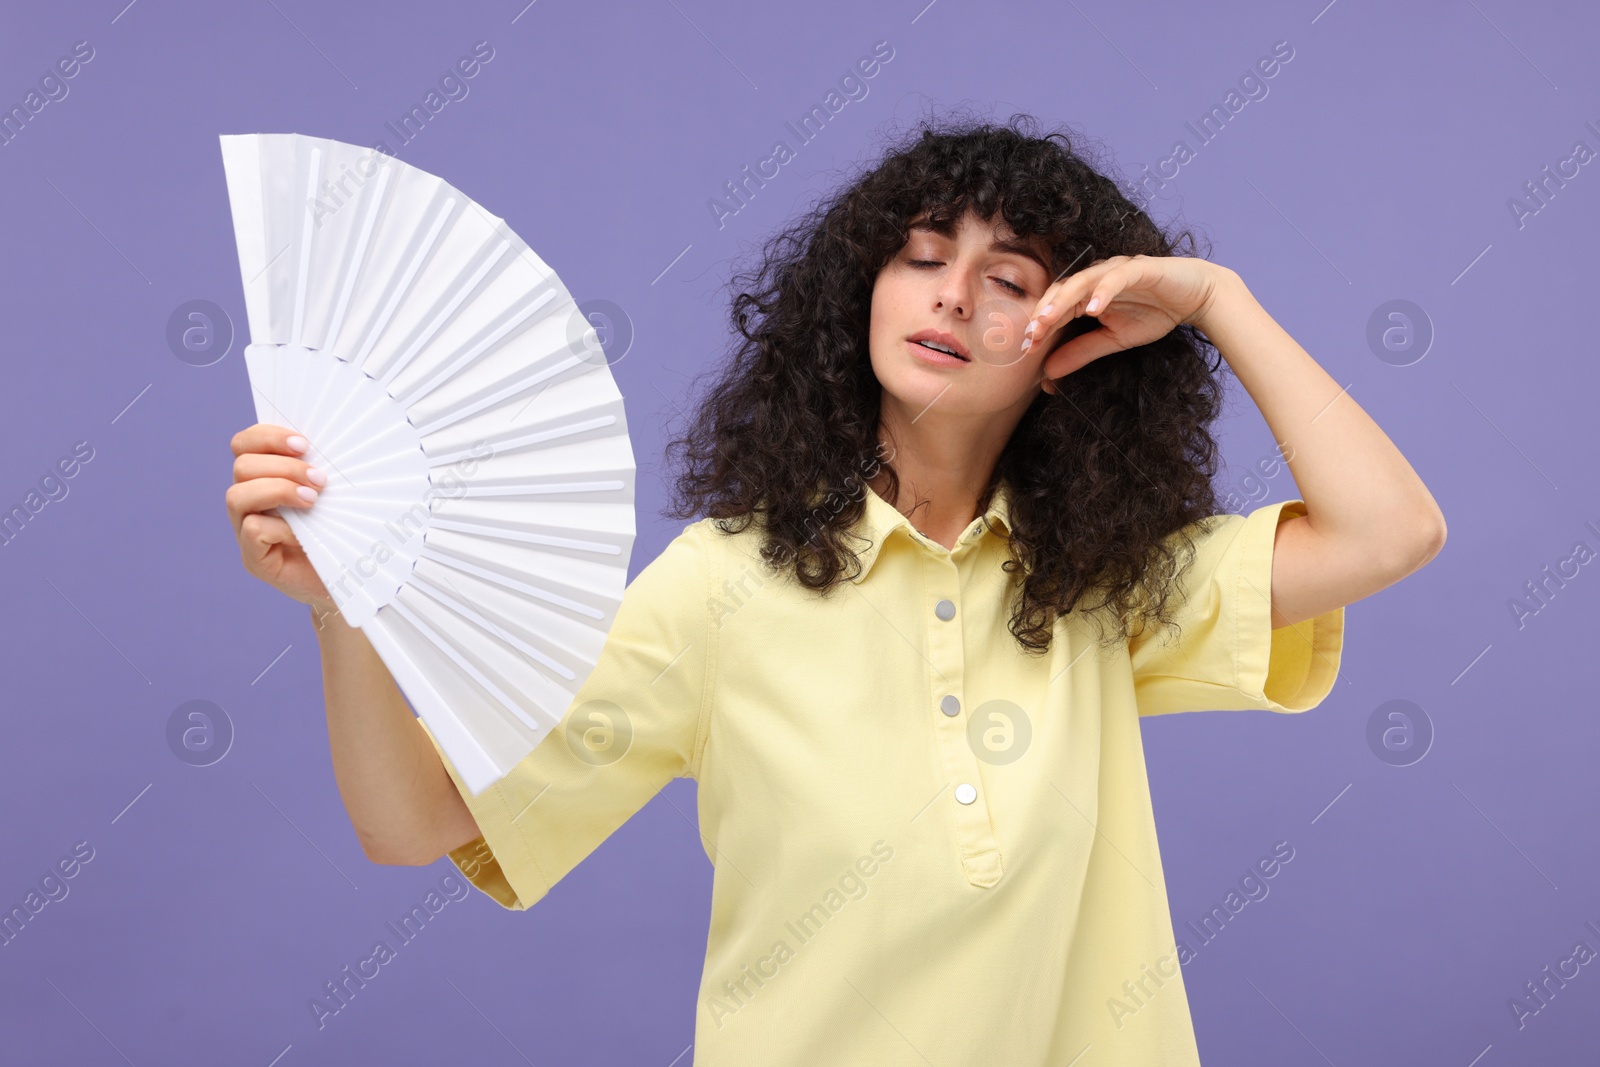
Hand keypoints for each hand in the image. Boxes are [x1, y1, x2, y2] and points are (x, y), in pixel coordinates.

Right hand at [226, 423, 337, 620]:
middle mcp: (250, 503)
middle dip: (284, 466)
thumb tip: (337, 443)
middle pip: (242, 466)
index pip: (245, 444)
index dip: (268, 437)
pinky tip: (305, 534)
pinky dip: (280, 527)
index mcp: (265, 478)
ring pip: (237, 496)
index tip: (305, 444)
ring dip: (278, 490)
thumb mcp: (337, 494)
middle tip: (320, 480)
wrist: (352, 583)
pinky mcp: (255, 560)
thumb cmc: (346, 532)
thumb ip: (323, 469)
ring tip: (312, 501)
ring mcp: (246, 532)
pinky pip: (252, 530)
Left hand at [1023, 256, 1230, 391]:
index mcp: (1087, 295)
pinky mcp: (1140, 268)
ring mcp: (1116, 270)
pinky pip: (1117, 278)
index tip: (1025, 350)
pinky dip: (1104, 291)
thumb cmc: (1154, 312)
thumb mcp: (1113, 340)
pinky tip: (1094, 308)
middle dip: (1042, 314)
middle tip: (1029, 337)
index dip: (1039, 328)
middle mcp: (1096, 278)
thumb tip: (1048, 373)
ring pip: (1082, 281)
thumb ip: (1081, 352)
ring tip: (1047, 320)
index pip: (1055, 309)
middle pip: (1061, 292)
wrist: (1196, 296)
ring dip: (1062, 301)